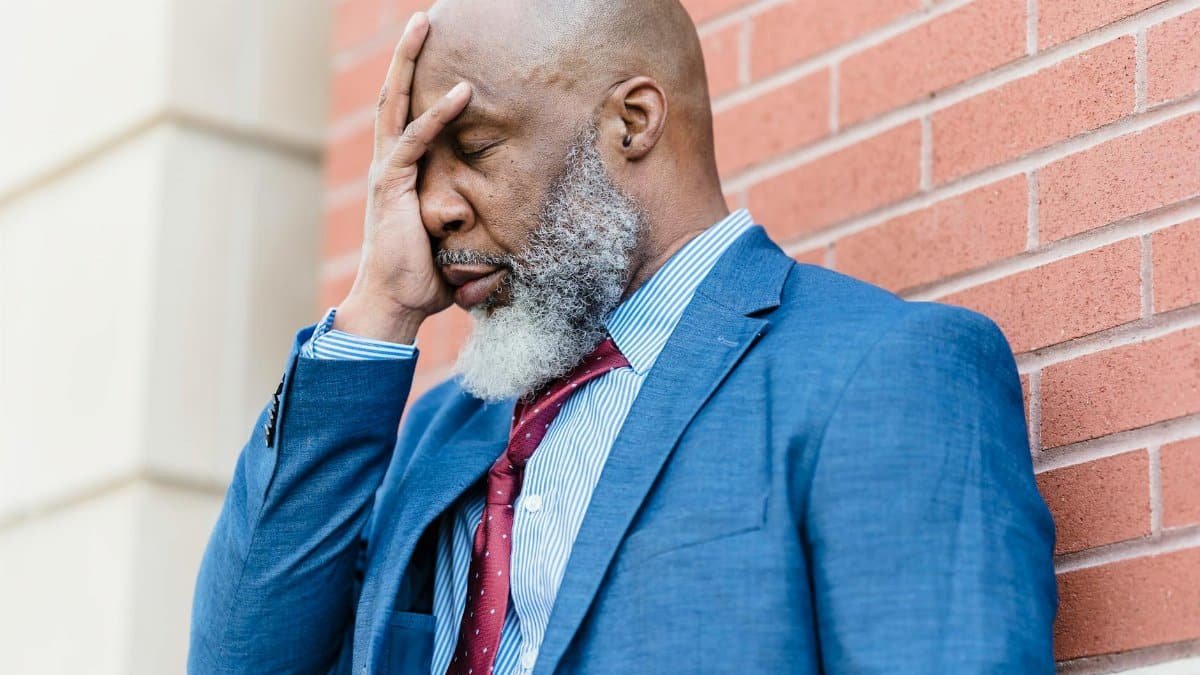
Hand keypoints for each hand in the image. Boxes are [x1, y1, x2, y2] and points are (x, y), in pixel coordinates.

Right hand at [335, 12, 471, 343]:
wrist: (396, 304)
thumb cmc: (424, 279)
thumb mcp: (452, 241)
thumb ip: (470, 223)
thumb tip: (503, 227)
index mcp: (399, 173)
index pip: (406, 115)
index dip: (417, 81)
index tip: (431, 51)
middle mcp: (389, 165)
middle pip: (393, 96)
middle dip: (406, 56)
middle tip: (420, 19)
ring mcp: (388, 173)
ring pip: (395, 104)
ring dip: (409, 63)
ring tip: (423, 25)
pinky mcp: (393, 186)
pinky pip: (415, 140)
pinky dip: (439, 115)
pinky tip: (463, 92)